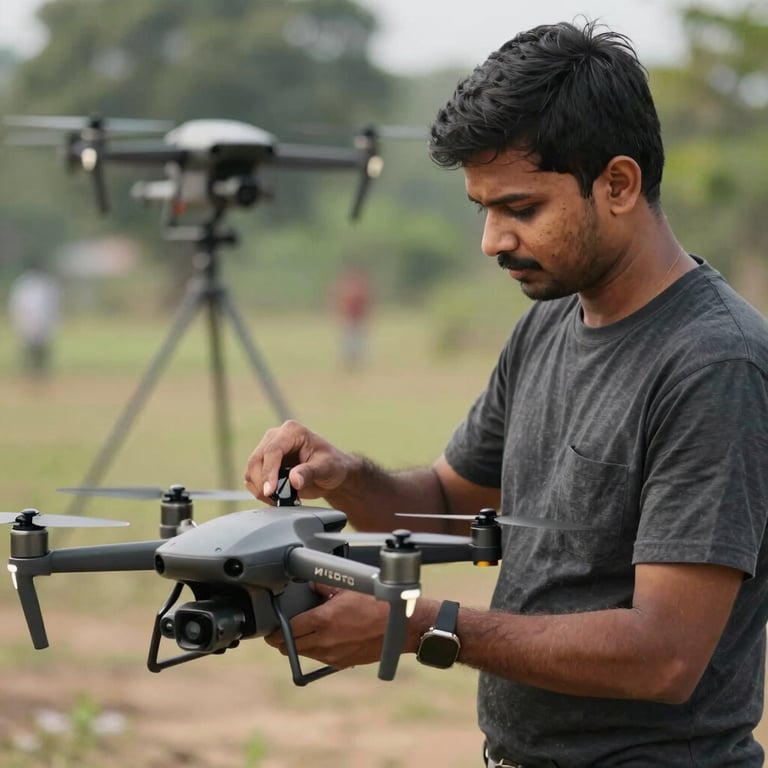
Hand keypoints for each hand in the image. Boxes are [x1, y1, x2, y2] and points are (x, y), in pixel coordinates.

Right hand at [244, 420, 354, 502]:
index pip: (272, 450)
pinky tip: (276, 497)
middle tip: (275, 500)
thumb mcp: (326, 468)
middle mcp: (276, 437)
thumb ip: (310, 472)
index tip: (270, 491)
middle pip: (256, 460)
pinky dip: (259, 490)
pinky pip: (252, 478)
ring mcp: (268, 449)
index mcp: (292, 431)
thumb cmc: (332, 465)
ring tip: (279, 499)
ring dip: (260, 488)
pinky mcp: (264, 463)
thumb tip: (294, 480)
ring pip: (251, 470)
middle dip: (262, 482)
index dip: (269, 472)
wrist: (331, 474)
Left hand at [264, 583, 389, 668]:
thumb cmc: (377, 604)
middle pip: (290, 647)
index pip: (288, 630)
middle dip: (281, 640)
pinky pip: (319, 659)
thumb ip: (324, 586)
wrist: (399, 627)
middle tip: (279, 632)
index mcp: (324, 620)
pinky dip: (314, 651)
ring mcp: (333, 655)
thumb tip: (311, 584)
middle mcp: (325, 641)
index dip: (276, 630)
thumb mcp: (348, 589)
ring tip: (298, 635)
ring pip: (304, 654)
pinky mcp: (342, 662)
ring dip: (297, 646)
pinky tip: (319, 640)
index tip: (272, 628)